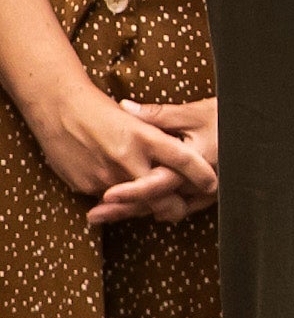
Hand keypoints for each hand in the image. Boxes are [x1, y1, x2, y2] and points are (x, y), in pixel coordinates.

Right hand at [19, 74, 206, 221]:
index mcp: (144, 136)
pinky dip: (117, 198)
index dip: (201, 175)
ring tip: (157, 210)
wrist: (57, 106)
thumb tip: (187, 151)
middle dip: (173, 207)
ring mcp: (105, 174)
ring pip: (134, 201)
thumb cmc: (100, 108)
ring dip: (144, 205)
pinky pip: (108, 198)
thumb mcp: (136, 116)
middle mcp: (127, 157)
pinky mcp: (86, 184)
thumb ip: (158, 135)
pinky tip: (121, 195)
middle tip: (180, 210)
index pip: (182, 160)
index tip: (213, 185)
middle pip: (159, 192)